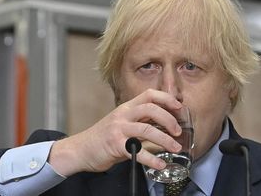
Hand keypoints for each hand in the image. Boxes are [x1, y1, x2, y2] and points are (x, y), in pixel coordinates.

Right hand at [48, 89, 182, 175]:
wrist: (81, 149)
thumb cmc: (104, 137)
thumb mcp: (123, 124)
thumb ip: (141, 123)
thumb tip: (165, 128)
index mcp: (126, 107)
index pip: (149, 95)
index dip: (166, 98)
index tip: (179, 107)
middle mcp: (123, 115)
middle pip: (151, 109)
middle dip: (169, 119)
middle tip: (178, 131)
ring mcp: (118, 129)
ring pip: (147, 129)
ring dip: (165, 139)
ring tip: (175, 148)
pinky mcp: (115, 145)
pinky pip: (138, 151)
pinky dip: (151, 159)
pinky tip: (160, 164)